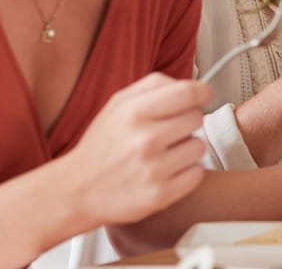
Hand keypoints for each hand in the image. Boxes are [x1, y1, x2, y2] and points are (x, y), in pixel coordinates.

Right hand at [62, 73, 211, 224]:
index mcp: (133, 113)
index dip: (202, 91)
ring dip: (187, 148)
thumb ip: (154, 86)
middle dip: (187, 121)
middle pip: (196, 118)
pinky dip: (186, 172)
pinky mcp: (161, 195)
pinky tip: (167, 171)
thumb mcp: (118, 104)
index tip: (204, 95)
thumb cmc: (102, 145)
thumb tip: (192, 85)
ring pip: (199, 146)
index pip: (188, 92)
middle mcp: (145, 140)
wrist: (77, 190)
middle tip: (170, 130)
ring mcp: (154, 170)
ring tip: (165, 152)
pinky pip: (197, 174)